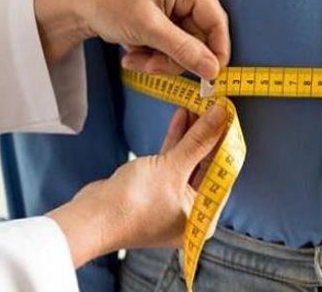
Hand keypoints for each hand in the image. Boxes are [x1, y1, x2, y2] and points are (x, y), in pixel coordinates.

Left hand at [34, 0, 229, 78]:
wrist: (71, 2)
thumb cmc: (108, 3)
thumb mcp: (148, 29)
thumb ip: (184, 50)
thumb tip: (214, 71)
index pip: (216, 21)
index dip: (216, 50)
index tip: (210, 77)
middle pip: (198, 36)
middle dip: (175, 58)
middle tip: (151, 68)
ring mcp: (171, 4)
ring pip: (182, 44)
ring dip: (160, 59)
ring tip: (134, 60)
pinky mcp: (159, 17)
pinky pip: (167, 43)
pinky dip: (152, 54)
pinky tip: (131, 54)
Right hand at [47, 105, 226, 266]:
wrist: (93, 217)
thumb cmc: (133, 205)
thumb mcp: (172, 168)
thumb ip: (199, 141)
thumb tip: (221, 117)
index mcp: (204, 216)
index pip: (223, 172)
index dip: (226, 141)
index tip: (229, 116)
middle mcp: (191, 210)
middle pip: (206, 165)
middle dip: (208, 134)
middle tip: (215, 106)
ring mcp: (172, 199)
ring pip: (188, 160)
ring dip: (192, 133)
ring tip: (198, 105)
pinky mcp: (155, 188)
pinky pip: (172, 161)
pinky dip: (176, 140)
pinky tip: (181, 117)